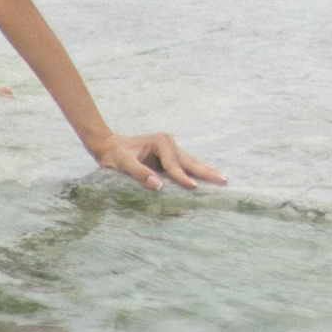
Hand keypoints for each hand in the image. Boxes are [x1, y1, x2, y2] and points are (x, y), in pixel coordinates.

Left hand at [92, 130, 224, 191]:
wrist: (108, 145)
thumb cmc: (115, 155)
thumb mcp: (123, 163)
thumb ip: (139, 172)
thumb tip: (158, 185)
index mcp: (159, 142)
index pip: (173, 164)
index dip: (182, 177)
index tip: (193, 188)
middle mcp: (167, 142)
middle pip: (189, 161)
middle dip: (206, 171)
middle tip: (224, 180)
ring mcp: (170, 148)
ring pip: (191, 161)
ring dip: (206, 170)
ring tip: (223, 177)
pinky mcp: (169, 155)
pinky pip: (186, 164)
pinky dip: (199, 169)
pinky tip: (209, 173)